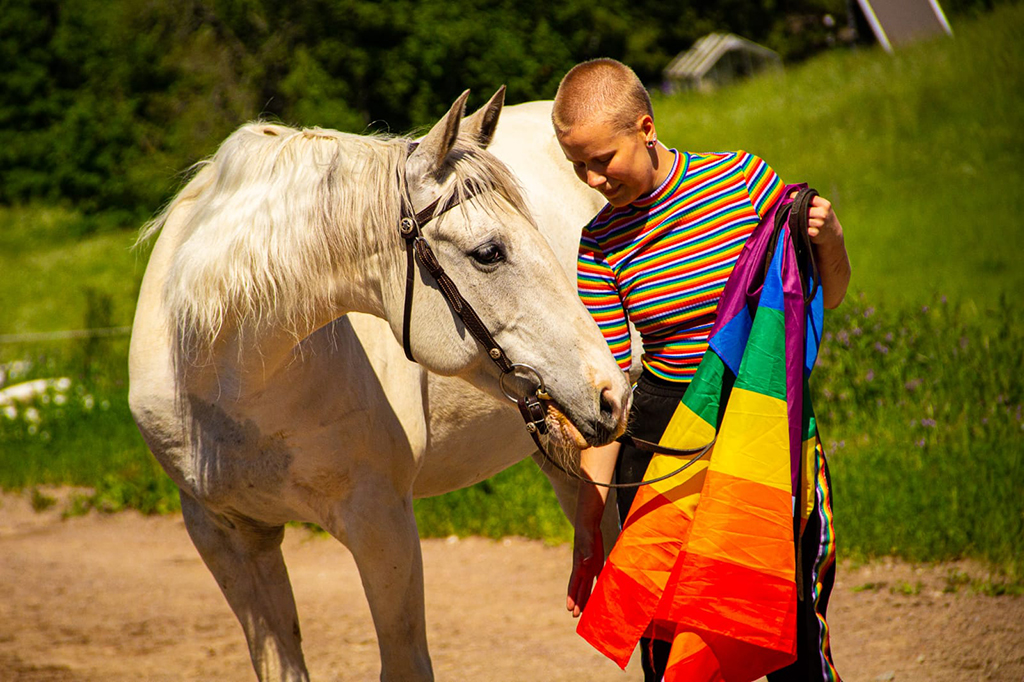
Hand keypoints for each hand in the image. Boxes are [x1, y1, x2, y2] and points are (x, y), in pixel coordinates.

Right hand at [566, 521, 603, 617]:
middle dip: (578, 602)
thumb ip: (587, 553)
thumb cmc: (586, 532)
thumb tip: (586, 563)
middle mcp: (583, 569)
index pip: (574, 585)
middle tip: (575, 617)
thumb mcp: (587, 542)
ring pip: (587, 586)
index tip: (569, 609)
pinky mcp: (596, 563)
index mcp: (579, 566)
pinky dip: (597, 588)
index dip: (572, 597)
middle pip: (579, 589)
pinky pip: (596, 579)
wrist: (589, 524)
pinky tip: (599, 596)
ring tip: (585, 611)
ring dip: (586, 598)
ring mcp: (589, 567)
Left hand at [790, 191, 850, 307]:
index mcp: (825, 204)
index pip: (807, 197)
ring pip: (800, 218)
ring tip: (799, 222)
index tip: (789, 199)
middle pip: (801, 208)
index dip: (796, 198)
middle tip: (791, 212)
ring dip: (796, 220)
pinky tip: (802, 229)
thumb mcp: (821, 208)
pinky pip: (801, 228)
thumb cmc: (823, 220)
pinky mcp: (815, 233)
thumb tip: (789, 194)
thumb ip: (809, 202)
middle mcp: (823, 212)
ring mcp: (819, 223)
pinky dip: (799, 229)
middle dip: (795, 210)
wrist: (832, 237)